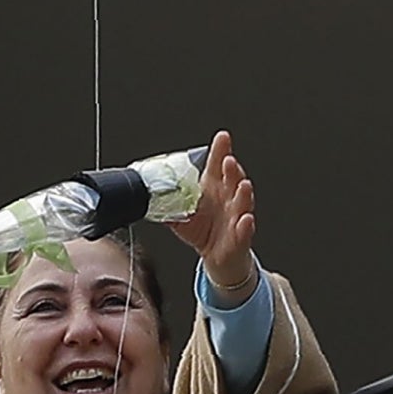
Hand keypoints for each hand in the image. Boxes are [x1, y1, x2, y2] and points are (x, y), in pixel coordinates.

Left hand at [170, 129, 257, 296]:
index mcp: (213, 188)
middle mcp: (228, 199)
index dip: (220, 151)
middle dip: (232, 170)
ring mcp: (236, 217)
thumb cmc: (202, 230)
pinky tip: (246, 219)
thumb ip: (166, 204)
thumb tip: (146, 194)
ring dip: (244, 194)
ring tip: (243, 185)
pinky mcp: (241, 237)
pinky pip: (245, 231)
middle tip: (228, 161)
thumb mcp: (180, 215)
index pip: (217, 166)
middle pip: (233, 180)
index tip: (222, 138)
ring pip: (243, 202)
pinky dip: (246, 225)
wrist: (217, 255)